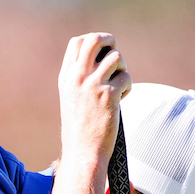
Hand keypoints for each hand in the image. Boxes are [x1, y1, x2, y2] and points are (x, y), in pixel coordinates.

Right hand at [57, 33, 130, 164]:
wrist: (82, 152)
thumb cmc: (79, 128)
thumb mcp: (71, 98)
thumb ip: (80, 77)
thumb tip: (101, 56)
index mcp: (67, 77)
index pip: (77, 42)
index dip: (92, 41)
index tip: (101, 51)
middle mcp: (77, 78)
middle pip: (95, 40)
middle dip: (110, 41)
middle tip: (115, 53)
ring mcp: (92, 85)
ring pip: (116, 57)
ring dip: (122, 68)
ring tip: (118, 84)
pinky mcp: (108, 96)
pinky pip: (126, 78)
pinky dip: (127, 88)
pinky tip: (120, 100)